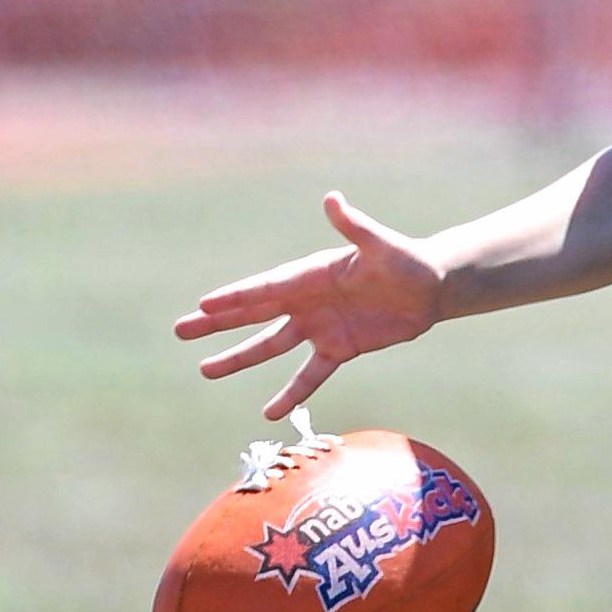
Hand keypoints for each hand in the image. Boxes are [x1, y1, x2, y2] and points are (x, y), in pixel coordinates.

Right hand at [172, 193, 441, 415]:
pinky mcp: (338, 349)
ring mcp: (319, 326)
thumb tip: (332, 199)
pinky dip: (292, 393)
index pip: (264, 289)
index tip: (203, 305)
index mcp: (310, 274)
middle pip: (253, 315)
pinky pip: (309, 375)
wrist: (430, 288)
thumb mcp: (380, 244)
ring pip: (270, 346)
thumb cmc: (406, 259)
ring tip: (206, 370)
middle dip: (217, 323)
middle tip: (180, 330)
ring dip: (239, 358)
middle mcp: (306, 301)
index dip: (234, 298)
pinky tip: (270, 412)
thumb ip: (354, 226)